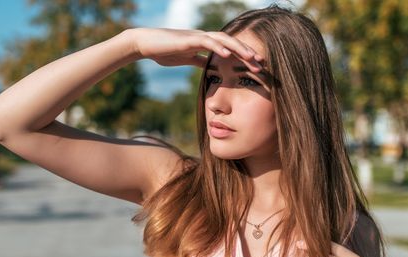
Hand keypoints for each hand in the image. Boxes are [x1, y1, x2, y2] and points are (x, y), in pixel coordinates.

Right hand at [127, 28, 262, 71]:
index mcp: (206, 44)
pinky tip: (227, 54)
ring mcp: (197, 37)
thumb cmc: (164, 51)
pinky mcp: (188, 40)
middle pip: (231, 44)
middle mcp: (205, 38)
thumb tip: (210, 68)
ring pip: (223, 40)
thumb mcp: (186, 59)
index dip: (244, 57)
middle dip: (247, 53)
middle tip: (262, 64)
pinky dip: (218, 47)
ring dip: (238, 49)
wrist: (146, 44)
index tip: (257, 67)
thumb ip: (199, 61)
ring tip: (251, 57)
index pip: (230, 49)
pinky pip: (206, 42)